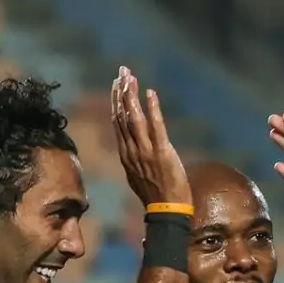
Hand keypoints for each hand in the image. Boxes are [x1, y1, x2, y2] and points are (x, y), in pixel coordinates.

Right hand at [111, 66, 188, 207]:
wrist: (167, 211)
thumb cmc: (156, 195)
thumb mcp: (139, 175)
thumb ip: (135, 158)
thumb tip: (133, 149)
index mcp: (126, 154)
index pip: (118, 122)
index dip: (116, 101)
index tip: (116, 84)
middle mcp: (132, 150)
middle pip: (123, 115)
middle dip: (122, 91)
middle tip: (122, 71)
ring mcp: (146, 151)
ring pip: (134, 118)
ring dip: (132, 96)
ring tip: (131, 77)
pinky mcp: (162, 153)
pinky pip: (156, 127)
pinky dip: (153, 109)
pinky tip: (151, 93)